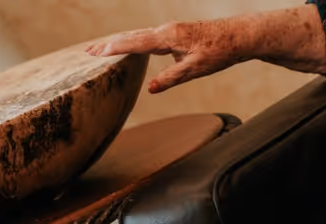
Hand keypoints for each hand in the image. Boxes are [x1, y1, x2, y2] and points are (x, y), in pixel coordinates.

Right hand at [87, 19, 249, 93]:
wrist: (237, 36)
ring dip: (118, 42)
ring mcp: (169, 30)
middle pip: (131, 36)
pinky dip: (132, 41)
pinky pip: (146, 36)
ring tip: (101, 49)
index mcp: (167, 37)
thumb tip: (151, 89)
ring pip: (138, 35)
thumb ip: (171, 78)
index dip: (114, 49)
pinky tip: (128, 46)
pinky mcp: (174, 33)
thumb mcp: (195, 69)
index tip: (95, 54)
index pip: (134, 43)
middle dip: (109, 45)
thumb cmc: (219, 52)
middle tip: (88, 53)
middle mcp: (165, 31)